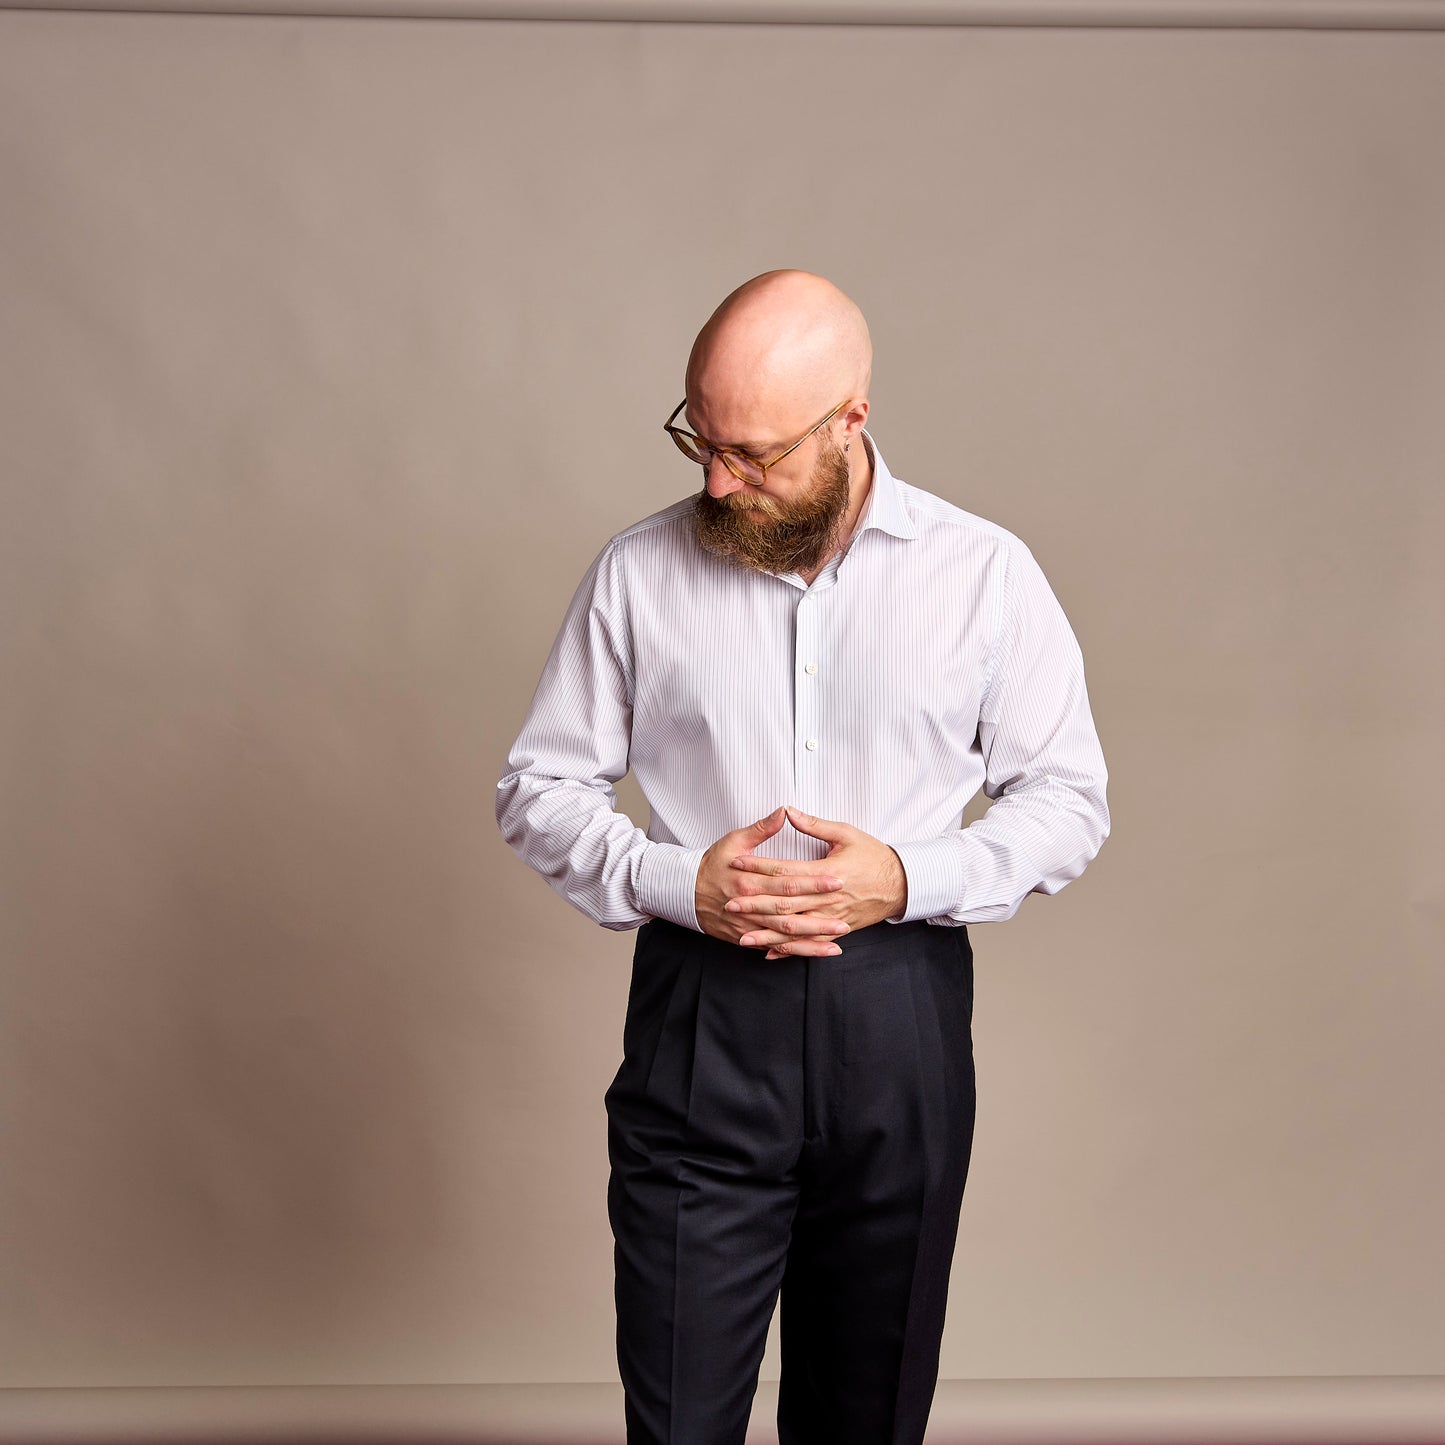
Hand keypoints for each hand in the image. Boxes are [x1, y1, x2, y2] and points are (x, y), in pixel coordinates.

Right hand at [695, 806, 851, 956]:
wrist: (684, 892)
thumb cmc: (712, 864)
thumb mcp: (733, 841)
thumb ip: (761, 829)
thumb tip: (784, 811)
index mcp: (749, 880)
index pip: (787, 881)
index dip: (813, 882)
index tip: (837, 880)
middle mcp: (749, 905)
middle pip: (789, 913)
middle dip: (818, 918)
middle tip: (844, 920)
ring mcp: (748, 925)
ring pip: (784, 935)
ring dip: (811, 941)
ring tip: (837, 942)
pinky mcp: (746, 937)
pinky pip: (774, 946)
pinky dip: (795, 952)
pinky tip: (816, 952)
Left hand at [727, 806, 907, 958]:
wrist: (901, 884)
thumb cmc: (874, 856)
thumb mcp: (846, 833)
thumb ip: (814, 824)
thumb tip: (788, 811)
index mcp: (826, 872)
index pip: (785, 871)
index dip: (759, 867)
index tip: (737, 864)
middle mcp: (827, 899)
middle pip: (784, 903)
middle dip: (755, 904)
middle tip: (730, 903)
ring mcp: (832, 917)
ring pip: (794, 928)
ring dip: (767, 934)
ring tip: (743, 937)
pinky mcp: (838, 929)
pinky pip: (810, 943)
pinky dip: (790, 950)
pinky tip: (770, 953)